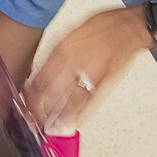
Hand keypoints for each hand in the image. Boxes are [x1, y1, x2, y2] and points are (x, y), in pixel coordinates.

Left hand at [26, 7, 152, 131]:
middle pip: (51, 91)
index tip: (26, 103)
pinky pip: (89, 102)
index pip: (40, 77)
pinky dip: (79, 116)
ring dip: (58, 117)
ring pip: (69, 101)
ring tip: (50, 129)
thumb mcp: (71, 32)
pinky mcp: (105, 82)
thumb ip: (56, 53)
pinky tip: (72, 125)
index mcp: (63, 48)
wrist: (129, 27)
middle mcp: (74, 61)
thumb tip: (43, 70)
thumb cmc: (103, 26)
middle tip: (35, 119)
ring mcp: (90, 73)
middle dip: (40, 109)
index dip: (31, 94)